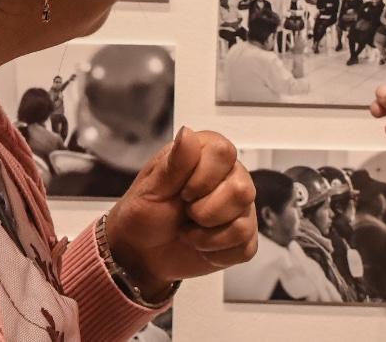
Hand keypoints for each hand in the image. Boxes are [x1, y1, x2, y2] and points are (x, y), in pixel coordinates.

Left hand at [104, 127, 256, 300]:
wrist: (141, 252)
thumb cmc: (144, 212)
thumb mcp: (152, 188)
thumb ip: (174, 163)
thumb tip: (188, 133)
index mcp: (207, 154)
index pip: (224, 153)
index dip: (203, 177)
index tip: (181, 192)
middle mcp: (231, 176)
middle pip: (242, 190)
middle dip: (205, 211)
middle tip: (186, 213)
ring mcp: (241, 209)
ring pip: (243, 224)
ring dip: (207, 236)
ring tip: (189, 232)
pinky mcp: (243, 239)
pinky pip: (244, 248)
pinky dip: (215, 253)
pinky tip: (201, 247)